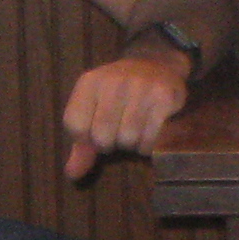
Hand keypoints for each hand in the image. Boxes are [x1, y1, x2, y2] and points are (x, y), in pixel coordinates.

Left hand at [63, 48, 193, 180]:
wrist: (157, 65)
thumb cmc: (120, 94)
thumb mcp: (95, 109)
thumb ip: (83, 143)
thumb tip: (73, 174)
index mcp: (90, 82)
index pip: (75, 125)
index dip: (87, 139)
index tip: (97, 131)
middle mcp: (114, 80)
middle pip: (103, 136)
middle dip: (111, 143)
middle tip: (120, 132)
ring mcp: (141, 87)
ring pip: (129, 140)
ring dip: (134, 144)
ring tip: (137, 130)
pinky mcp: (165, 97)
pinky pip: (152, 139)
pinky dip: (151, 144)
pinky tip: (152, 131)